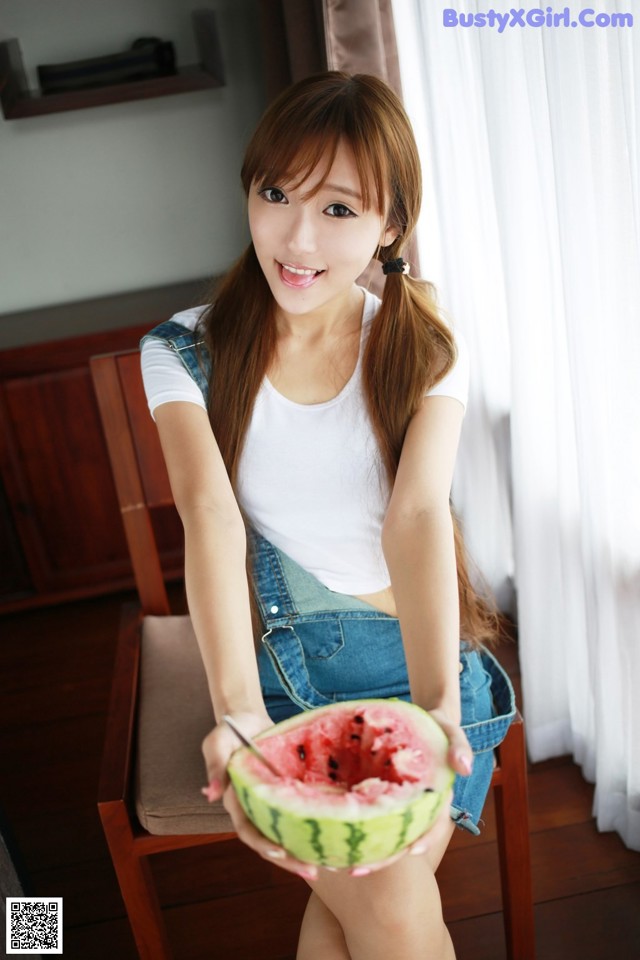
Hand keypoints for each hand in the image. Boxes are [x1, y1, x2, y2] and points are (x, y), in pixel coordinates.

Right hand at [201, 711, 320, 881]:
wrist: (249, 717)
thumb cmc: (231, 728)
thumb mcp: (217, 742)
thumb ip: (215, 765)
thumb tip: (210, 794)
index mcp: (236, 800)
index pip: (248, 829)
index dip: (262, 843)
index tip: (280, 852)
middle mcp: (255, 808)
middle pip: (271, 841)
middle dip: (289, 860)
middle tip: (312, 871)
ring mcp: (273, 802)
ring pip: (289, 834)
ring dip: (306, 851)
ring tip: (330, 864)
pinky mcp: (289, 792)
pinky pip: (302, 813)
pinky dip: (316, 826)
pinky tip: (335, 837)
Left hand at [343, 708, 471, 875]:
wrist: (418, 721)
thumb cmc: (436, 727)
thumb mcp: (451, 731)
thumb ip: (459, 746)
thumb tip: (464, 768)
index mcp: (436, 799)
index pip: (434, 826)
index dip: (424, 841)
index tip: (410, 852)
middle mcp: (415, 808)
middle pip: (401, 841)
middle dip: (381, 859)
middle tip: (355, 870)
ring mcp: (395, 804)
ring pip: (381, 835)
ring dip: (361, 851)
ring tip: (334, 863)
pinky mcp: (377, 796)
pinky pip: (365, 814)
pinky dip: (350, 825)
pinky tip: (327, 832)